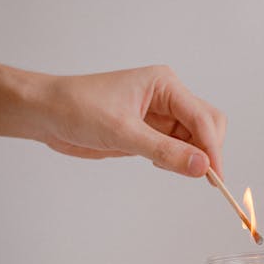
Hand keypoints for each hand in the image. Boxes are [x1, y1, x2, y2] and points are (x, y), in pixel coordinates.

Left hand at [0, 59, 225, 177]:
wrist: (47, 114)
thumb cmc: (77, 109)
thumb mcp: (123, 132)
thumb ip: (164, 151)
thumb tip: (201, 167)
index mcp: (164, 85)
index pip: (203, 117)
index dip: (212, 148)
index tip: (215, 176)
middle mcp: (167, 98)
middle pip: (207, 125)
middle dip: (208, 151)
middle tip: (204, 178)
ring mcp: (159, 116)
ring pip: (194, 139)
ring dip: (192, 158)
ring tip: (171, 168)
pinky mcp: (150, 132)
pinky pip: (177, 148)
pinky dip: (177, 161)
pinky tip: (160, 165)